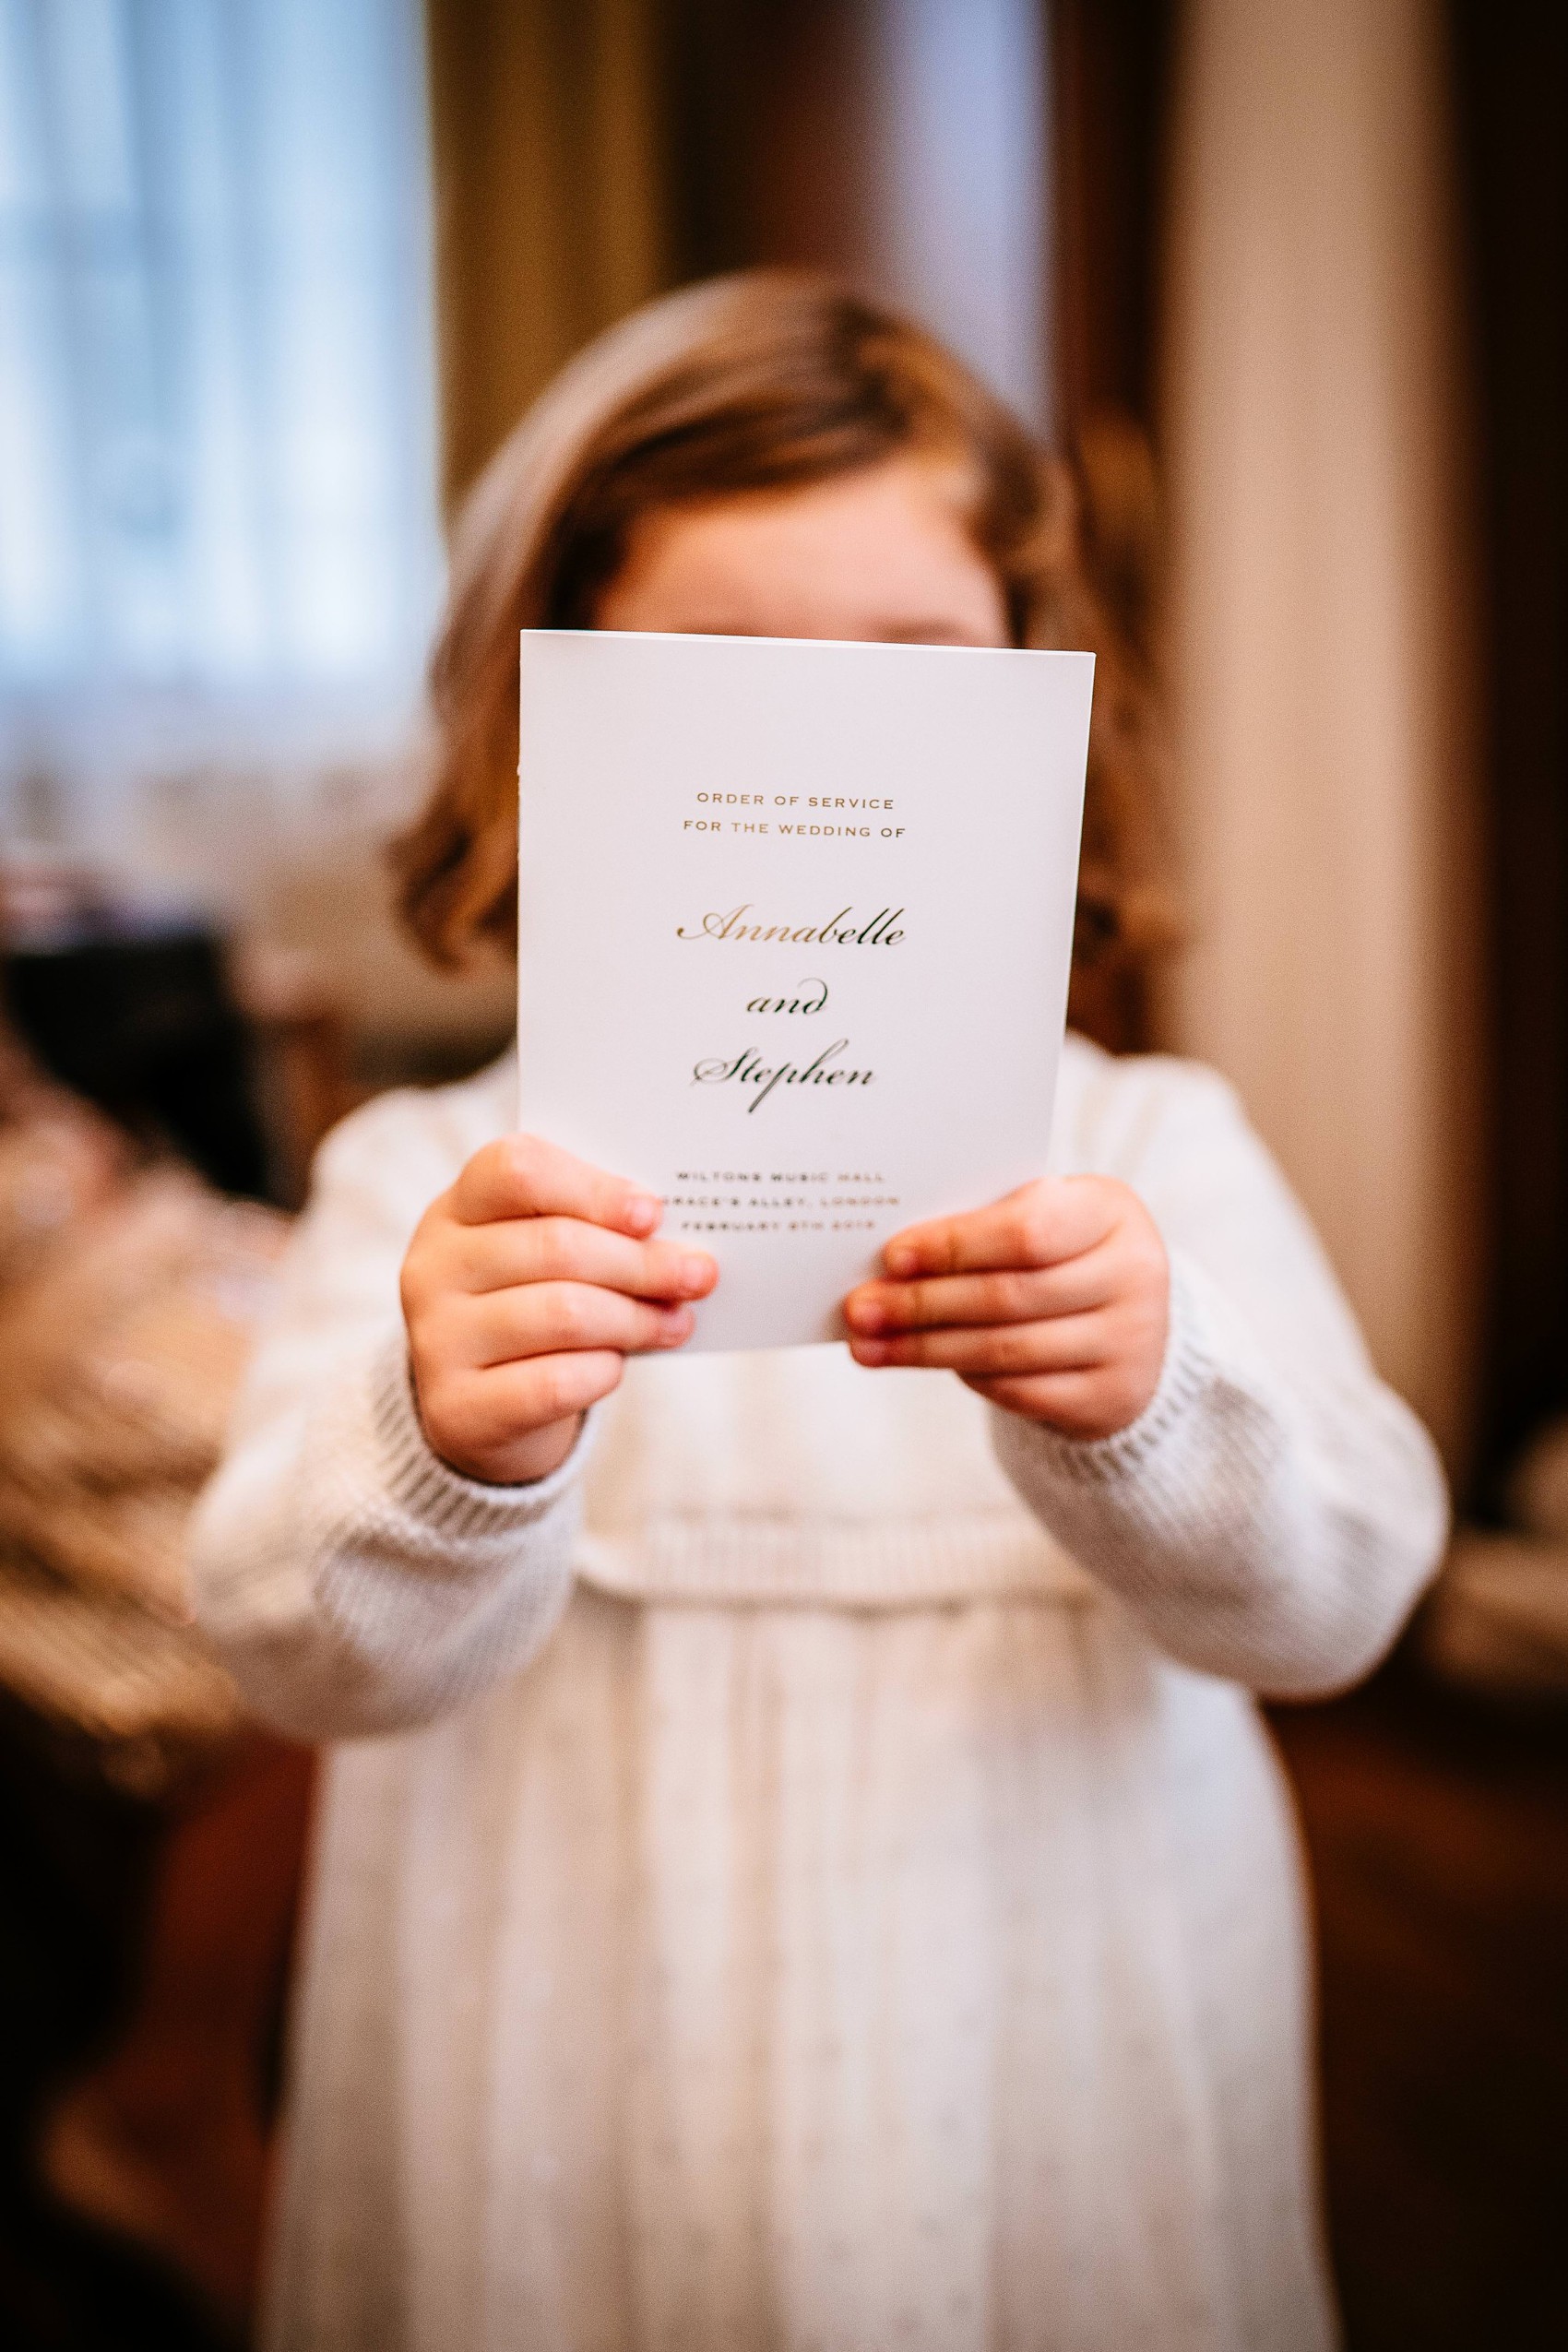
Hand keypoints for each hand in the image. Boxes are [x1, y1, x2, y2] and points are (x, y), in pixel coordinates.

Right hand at [400, 1136, 716, 1484]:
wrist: (478, 1411)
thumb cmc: (530, 1307)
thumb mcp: (544, 1256)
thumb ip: (593, 1232)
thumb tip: (677, 1244)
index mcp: (456, 1209)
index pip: (515, 1170)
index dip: (593, 1189)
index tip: (653, 1215)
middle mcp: (433, 1268)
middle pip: (554, 1245)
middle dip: (640, 1262)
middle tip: (698, 1274)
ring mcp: (437, 1340)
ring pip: (562, 1314)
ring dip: (636, 1318)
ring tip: (678, 1320)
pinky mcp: (457, 1409)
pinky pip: (555, 1382)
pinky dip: (603, 1370)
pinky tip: (620, 1365)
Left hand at [842, 1176, 1168, 1440]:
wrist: (1130, 1323)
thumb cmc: (1061, 1254)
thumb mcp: (1044, 1218)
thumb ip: (983, 1226)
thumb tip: (889, 1261)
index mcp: (1111, 1211)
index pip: (1027, 1230)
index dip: (956, 1245)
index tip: (893, 1256)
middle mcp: (1134, 1275)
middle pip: (1009, 1295)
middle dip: (923, 1303)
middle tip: (860, 1308)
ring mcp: (1130, 1341)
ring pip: (1006, 1350)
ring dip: (925, 1348)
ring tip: (868, 1344)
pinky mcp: (1111, 1396)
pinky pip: (1018, 1390)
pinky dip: (962, 1374)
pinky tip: (919, 1360)